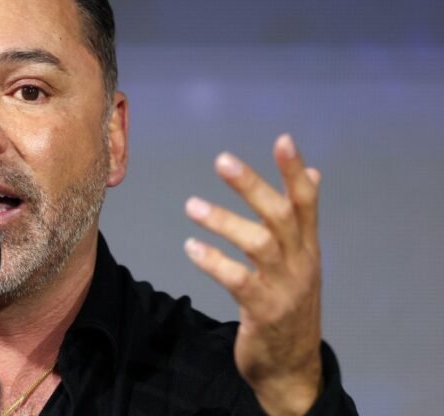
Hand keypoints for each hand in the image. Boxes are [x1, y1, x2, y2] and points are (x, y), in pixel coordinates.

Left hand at [184, 134, 322, 415]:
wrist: (291, 366)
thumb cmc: (290, 305)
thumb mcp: (303, 260)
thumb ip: (302, 219)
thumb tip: (315, 172)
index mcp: (308, 247)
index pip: (306, 202)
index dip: (294, 171)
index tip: (283, 139)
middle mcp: (301, 262)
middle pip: (280, 216)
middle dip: (253, 186)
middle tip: (222, 160)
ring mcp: (284, 288)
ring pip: (258, 244)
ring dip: (224, 221)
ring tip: (191, 206)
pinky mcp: (264, 311)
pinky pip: (238, 281)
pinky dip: (213, 262)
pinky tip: (191, 248)